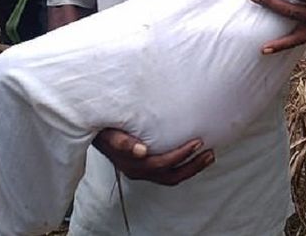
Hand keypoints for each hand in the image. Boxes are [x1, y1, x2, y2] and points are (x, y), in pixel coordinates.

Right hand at [92, 129, 214, 185]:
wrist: (95, 131)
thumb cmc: (105, 129)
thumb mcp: (111, 134)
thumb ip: (122, 142)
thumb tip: (141, 151)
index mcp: (133, 164)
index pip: (162, 164)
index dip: (181, 155)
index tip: (197, 142)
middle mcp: (139, 171)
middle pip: (171, 175)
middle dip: (193, 166)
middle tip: (210, 153)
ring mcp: (143, 171)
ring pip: (172, 176)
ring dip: (192, 168)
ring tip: (208, 156)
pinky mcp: (146, 167)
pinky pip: (168, 172)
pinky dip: (184, 165)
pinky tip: (195, 155)